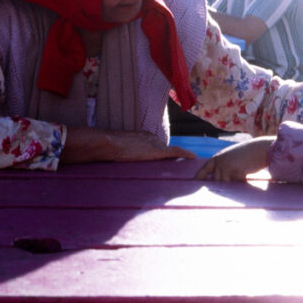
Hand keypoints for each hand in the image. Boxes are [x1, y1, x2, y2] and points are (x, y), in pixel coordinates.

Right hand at [62, 127, 195, 162]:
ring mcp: (155, 144)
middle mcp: (152, 138)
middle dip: (169, 159)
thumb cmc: (109, 147)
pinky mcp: (157, 151)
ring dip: (177, 161)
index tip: (166, 161)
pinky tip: (194, 158)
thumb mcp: (118, 149)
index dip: (160, 155)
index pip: (155, 146)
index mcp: (143, 136)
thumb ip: (124, 153)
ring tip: (186, 167)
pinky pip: (176, 152)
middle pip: (164, 150)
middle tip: (179, 167)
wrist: (109, 143)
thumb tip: (119, 160)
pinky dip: (185, 154)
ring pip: (170, 153)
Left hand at [194, 137, 274, 180]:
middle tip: (226, 187)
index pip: (204, 169)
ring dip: (231, 186)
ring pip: (225, 184)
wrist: (261, 149)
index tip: (195, 183)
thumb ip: (224, 166)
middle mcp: (220, 163)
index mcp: (218, 158)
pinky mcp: (235, 173)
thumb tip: (220, 180)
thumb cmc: (249, 153)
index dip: (199, 177)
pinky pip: (236, 185)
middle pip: (216, 181)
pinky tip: (246, 180)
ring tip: (239, 181)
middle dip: (220, 186)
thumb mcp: (231, 157)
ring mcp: (227, 168)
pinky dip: (241, 185)